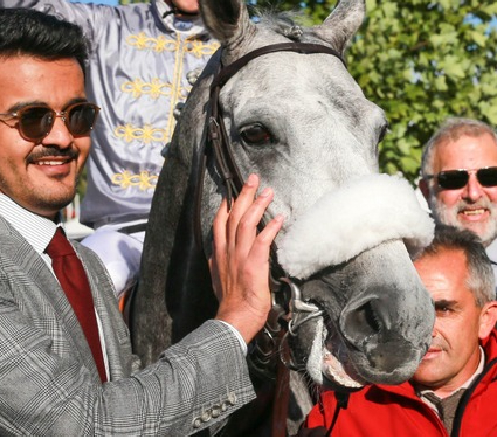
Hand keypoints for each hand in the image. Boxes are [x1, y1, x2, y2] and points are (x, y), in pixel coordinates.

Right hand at [211, 174, 283, 341]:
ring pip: (246, 222)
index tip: (233, 193)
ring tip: (268, 191)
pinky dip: (270, 227)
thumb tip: (217, 254)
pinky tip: (279, 218)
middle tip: (253, 179)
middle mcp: (228, 250)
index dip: (227, 205)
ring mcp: (239, 256)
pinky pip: (262, 240)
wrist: (234, 318)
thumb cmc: (230, 302)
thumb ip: (219, 262)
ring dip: (258, 205)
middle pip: (233, 215)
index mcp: (219, 253)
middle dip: (244, 195)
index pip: (220, 223)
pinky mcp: (253, 264)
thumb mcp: (218, 278)